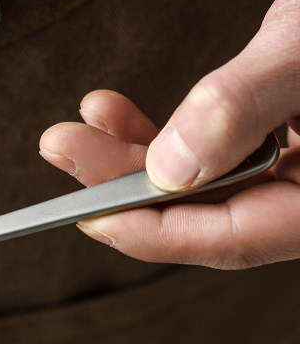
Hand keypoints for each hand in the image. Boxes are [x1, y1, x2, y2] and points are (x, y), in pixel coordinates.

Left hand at [39, 0, 299, 268]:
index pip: (233, 238)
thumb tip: (170, 166)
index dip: (154, 232)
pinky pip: (202, 155)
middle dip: (122, 185)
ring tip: (77, 130)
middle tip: (65, 152)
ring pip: (193, 187)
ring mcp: (290, 174)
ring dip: (128, 158)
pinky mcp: (269, 146)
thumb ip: (244, 105)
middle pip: (201, 215)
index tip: (90, 213)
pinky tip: (113, 115)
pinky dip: (156, 134)